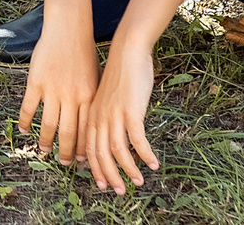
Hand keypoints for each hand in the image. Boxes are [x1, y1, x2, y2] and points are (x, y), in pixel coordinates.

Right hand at [18, 23, 98, 164]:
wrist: (68, 28)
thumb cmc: (84, 54)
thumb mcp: (95, 78)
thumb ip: (91, 100)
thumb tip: (91, 123)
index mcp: (89, 97)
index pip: (86, 130)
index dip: (83, 148)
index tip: (81, 160)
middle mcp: (71, 96)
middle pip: (68, 133)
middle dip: (66, 152)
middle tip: (64, 163)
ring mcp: (52, 89)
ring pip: (48, 124)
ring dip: (46, 141)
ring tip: (44, 150)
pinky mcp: (36, 81)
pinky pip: (29, 107)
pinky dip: (26, 121)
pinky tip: (25, 130)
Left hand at [84, 40, 158, 193]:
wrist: (128, 50)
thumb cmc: (120, 75)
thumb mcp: (107, 98)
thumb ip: (106, 117)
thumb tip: (112, 137)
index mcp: (92, 115)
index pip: (89, 149)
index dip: (96, 169)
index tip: (103, 184)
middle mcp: (99, 117)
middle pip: (101, 155)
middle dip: (110, 176)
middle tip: (120, 191)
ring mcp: (114, 115)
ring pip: (118, 152)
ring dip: (129, 170)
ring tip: (139, 182)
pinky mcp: (131, 111)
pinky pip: (137, 141)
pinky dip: (145, 155)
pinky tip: (154, 164)